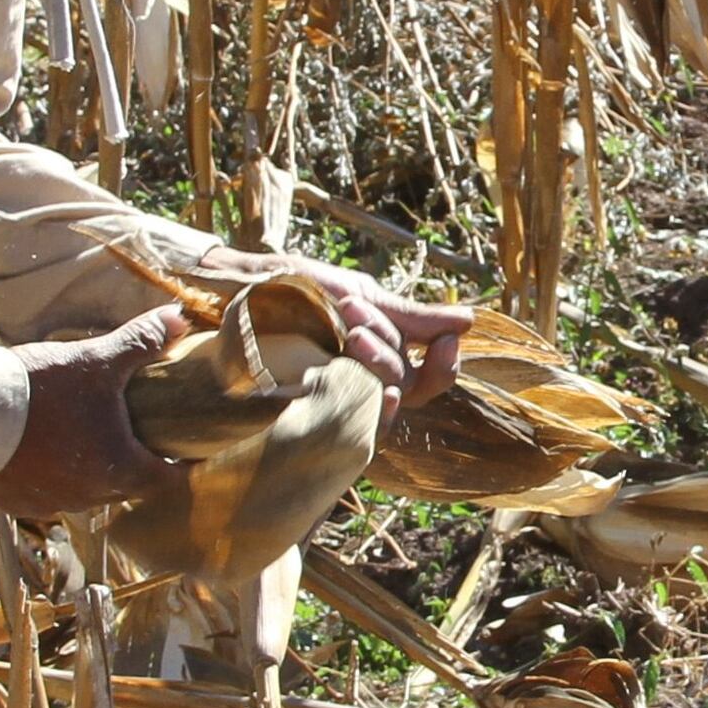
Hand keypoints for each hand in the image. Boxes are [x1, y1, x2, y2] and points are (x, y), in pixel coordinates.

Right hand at [0, 307, 185, 516]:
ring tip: (87, 437)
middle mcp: (91, 496)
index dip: (180, 464)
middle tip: (136, 434)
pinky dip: (54, 477)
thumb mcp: (98, 360)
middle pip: (128, 485)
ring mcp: (53, 504)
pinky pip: (49, 496)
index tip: (184, 448)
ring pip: (88, 491)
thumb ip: (143, 342)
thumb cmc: (41, 388)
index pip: (168, 479)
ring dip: (93, 469)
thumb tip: (179, 318)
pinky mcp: (20, 504)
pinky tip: (46, 451)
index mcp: (120, 469)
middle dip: (136, 463)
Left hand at [291, 264, 471, 404]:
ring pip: (384, 397)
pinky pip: (353, 421)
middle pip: (411, 389)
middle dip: (392, 351)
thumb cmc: (295, 289)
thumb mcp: (359, 295)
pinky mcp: (310, 410)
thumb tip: (468, 322)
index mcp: (380, 355)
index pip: (429, 378)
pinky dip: (364, 403)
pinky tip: (358, 382)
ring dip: (375, 360)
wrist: (239, 286)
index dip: (446, 365)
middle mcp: (364, 381)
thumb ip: (410, 316)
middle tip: (359, 317)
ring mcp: (339, 396)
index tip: (449, 339)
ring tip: (347, 324)